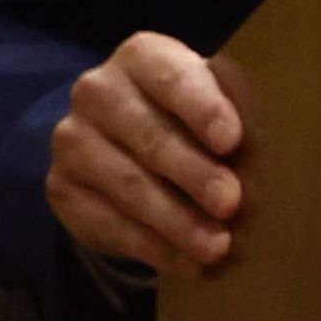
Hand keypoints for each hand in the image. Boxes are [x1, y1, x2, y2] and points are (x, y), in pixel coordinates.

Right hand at [46, 34, 249, 279]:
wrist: (134, 150)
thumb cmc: (198, 122)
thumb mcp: (223, 109)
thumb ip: (241, 121)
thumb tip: (259, 162)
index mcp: (144, 57)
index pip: (172, 78)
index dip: (202, 108)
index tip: (230, 140)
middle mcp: (98, 91)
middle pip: (149, 135)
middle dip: (194, 173)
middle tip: (230, 203)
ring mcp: (73, 139)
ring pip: (128, 184)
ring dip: (177, 220)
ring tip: (217, 246)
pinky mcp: (62, 187)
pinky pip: (108, 222)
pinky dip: (155, 247)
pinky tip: (191, 263)